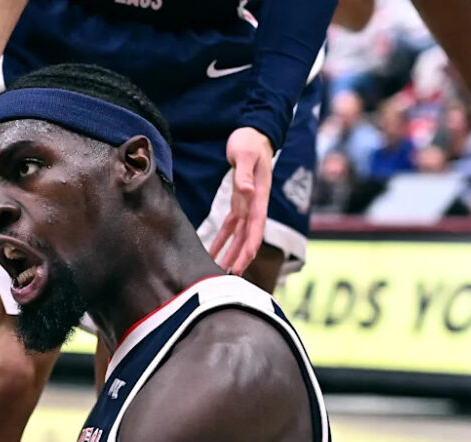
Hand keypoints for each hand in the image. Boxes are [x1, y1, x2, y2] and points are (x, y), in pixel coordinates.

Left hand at [209, 127, 273, 275]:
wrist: (254, 134)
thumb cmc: (250, 142)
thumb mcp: (245, 154)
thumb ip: (244, 174)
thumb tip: (245, 191)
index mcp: (259, 197)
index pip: (256, 228)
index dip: (249, 248)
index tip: (242, 265)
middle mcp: (255, 205)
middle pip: (248, 238)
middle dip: (240, 258)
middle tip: (229, 278)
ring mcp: (248, 205)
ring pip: (239, 236)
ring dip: (230, 253)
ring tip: (219, 271)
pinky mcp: (239, 202)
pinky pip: (230, 226)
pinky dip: (222, 239)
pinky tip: (212, 252)